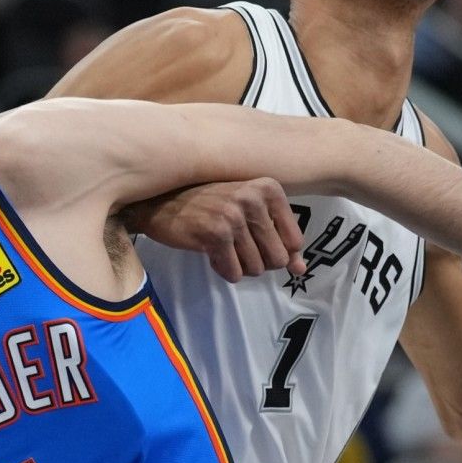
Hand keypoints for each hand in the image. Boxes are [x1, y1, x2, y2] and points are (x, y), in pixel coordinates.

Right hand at [122, 178, 305, 281]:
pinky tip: (209, 250)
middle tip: (236, 246)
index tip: (254, 238)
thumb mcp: (248, 212)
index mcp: (269, 189)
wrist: (160, 202)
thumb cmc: (208, 205)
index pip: (295, 241)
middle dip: (257, 261)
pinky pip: (234, 273)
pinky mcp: (216, 235)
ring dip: (238, 265)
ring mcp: (235, 216)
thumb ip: (279, 240)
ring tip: (222, 245)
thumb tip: (301, 269)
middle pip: (278, 259)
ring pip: (256, 269)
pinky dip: (223, 269)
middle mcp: (255, 199)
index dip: (276, 250)